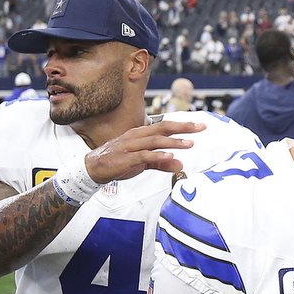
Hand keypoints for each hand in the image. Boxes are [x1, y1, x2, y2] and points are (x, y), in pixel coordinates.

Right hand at [83, 120, 206, 183]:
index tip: (199, 125)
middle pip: (163, 128)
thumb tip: (180, 164)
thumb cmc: (118, 162)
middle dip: (183, 128)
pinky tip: (170, 156)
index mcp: (141, 134)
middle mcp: (137, 136)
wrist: (93, 168)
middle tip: (200, 127)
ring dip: (173, 142)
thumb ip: (161, 163)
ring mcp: (131, 146)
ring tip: (189, 144)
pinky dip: (158, 155)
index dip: (183, 125)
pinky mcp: (126, 158)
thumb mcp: (143, 163)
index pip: (165, 126)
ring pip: (155, 141)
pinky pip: (144, 155)